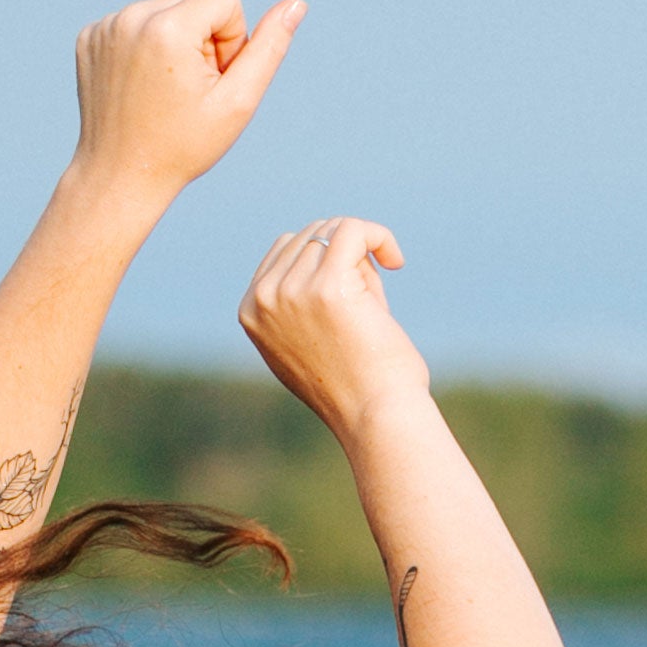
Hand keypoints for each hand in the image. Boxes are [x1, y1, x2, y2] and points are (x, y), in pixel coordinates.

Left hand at [70, 0, 303, 207]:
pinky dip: (144, 47)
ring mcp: (105, 26)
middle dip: (202, 39)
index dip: (230, 40)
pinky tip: (140, 85)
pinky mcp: (90, 36)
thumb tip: (296, 4)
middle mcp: (132, 16)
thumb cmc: (182, 148)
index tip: (211, 80)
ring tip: (164, 89)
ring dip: (174, 41)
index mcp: (168, 27)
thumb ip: (269, 50)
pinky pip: (135, 22)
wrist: (119, 180)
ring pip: (165, 9)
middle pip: (194, 0)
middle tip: (187, 90)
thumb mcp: (237, 103)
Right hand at [239, 217, 427, 433]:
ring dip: (363, 257)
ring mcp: (292, 292)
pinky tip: (396, 261)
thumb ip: (302, 293)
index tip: (353, 283)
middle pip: (311, 234)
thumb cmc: (351, 385)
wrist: (373, 417)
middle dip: (346, 256)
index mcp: (250, 311)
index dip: (326, 256)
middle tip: (367, 301)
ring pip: (334, 231)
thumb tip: (323, 237)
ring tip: (374, 302)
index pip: (286, 247)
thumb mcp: (306, 338)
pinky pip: (354, 229)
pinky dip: (380, 237)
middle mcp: (264, 299)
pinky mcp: (328, 286)